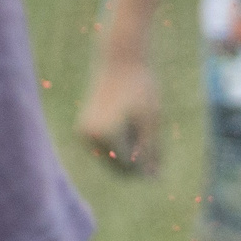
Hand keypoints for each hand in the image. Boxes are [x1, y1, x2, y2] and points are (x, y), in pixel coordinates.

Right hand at [75, 55, 161, 176]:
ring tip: (135, 124)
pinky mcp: (84, 131)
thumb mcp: (152, 121)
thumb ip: (153, 152)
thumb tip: (154, 180)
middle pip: (119, 166)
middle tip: (146, 130)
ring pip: (112, 160)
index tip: (156, 141)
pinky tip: (126, 123)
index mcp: (106, 135)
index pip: (131, 166)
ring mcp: (84, 135)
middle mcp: (89, 137)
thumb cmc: (141, 89)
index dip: (148, 161)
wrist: (120, 61)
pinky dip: (119, 144)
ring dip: (128, 151)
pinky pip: (106, 150)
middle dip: (137, 158)